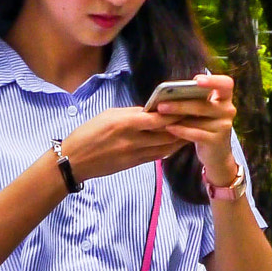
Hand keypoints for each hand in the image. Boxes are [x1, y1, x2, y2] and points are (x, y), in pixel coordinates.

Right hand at [58, 106, 185, 183]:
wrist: (74, 161)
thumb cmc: (87, 133)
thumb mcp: (108, 115)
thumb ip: (131, 113)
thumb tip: (150, 111)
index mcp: (124, 123)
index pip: (157, 119)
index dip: (175, 113)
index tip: (188, 106)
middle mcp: (132, 140)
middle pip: (166, 133)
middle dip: (183, 125)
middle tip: (198, 118)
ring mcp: (134, 154)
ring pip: (165, 147)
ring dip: (180, 138)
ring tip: (193, 129)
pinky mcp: (133, 164)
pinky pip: (157, 156)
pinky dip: (169, 149)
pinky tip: (177, 143)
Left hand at [151, 73, 238, 180]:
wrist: (217, 155)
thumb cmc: (205, 127)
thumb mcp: (203, 112)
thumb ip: (194, 100)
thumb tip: (168, 93)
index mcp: (225, 98)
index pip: (226, 83)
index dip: (213, 80)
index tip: (196, 80)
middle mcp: (228, 110)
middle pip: (204, 104)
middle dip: (181, 103)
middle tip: (161, 104)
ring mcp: (224, 126)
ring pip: (198, 119)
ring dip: (177, 116)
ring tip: (160, 114)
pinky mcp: (217, 141)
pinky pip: (196, 134)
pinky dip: (181, 130)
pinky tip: (169, 128)